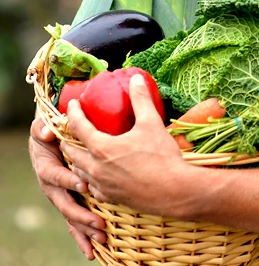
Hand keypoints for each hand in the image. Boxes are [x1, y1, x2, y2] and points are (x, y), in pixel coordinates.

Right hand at [28, 117, 104, 259]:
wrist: (50, 141)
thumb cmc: (51, 133)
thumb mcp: (44, 128)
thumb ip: (42, 129)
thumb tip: (47, 132)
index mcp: (47, 169)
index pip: (57, 176)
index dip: (69, 181)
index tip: (85, 185)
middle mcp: (52, 188)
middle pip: (65, 204)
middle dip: (82, 215)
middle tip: (99, 222)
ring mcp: (61, 198)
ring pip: (71, 217)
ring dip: (85, 229)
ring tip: (101, 239)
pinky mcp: (69, 204)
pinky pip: (74, 223)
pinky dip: (82, 237)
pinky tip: (93, 251)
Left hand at [62, 73, 188, 216]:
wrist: (173, 191)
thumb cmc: (161, 156)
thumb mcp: (151, 123)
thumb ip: (141, 100)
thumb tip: (136, 78)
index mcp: (101, 148)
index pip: (77, 127)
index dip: (73, 113)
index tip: (72, 105)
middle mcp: (95, 168)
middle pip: (71, 151)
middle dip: (68, 139)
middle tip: (73, 129)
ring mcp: (101, 185)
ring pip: (78, 171)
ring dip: (77, 159)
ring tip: (83, 151)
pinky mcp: (110, 198)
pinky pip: (91, 187)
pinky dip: (89, 178)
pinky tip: (98, 174)